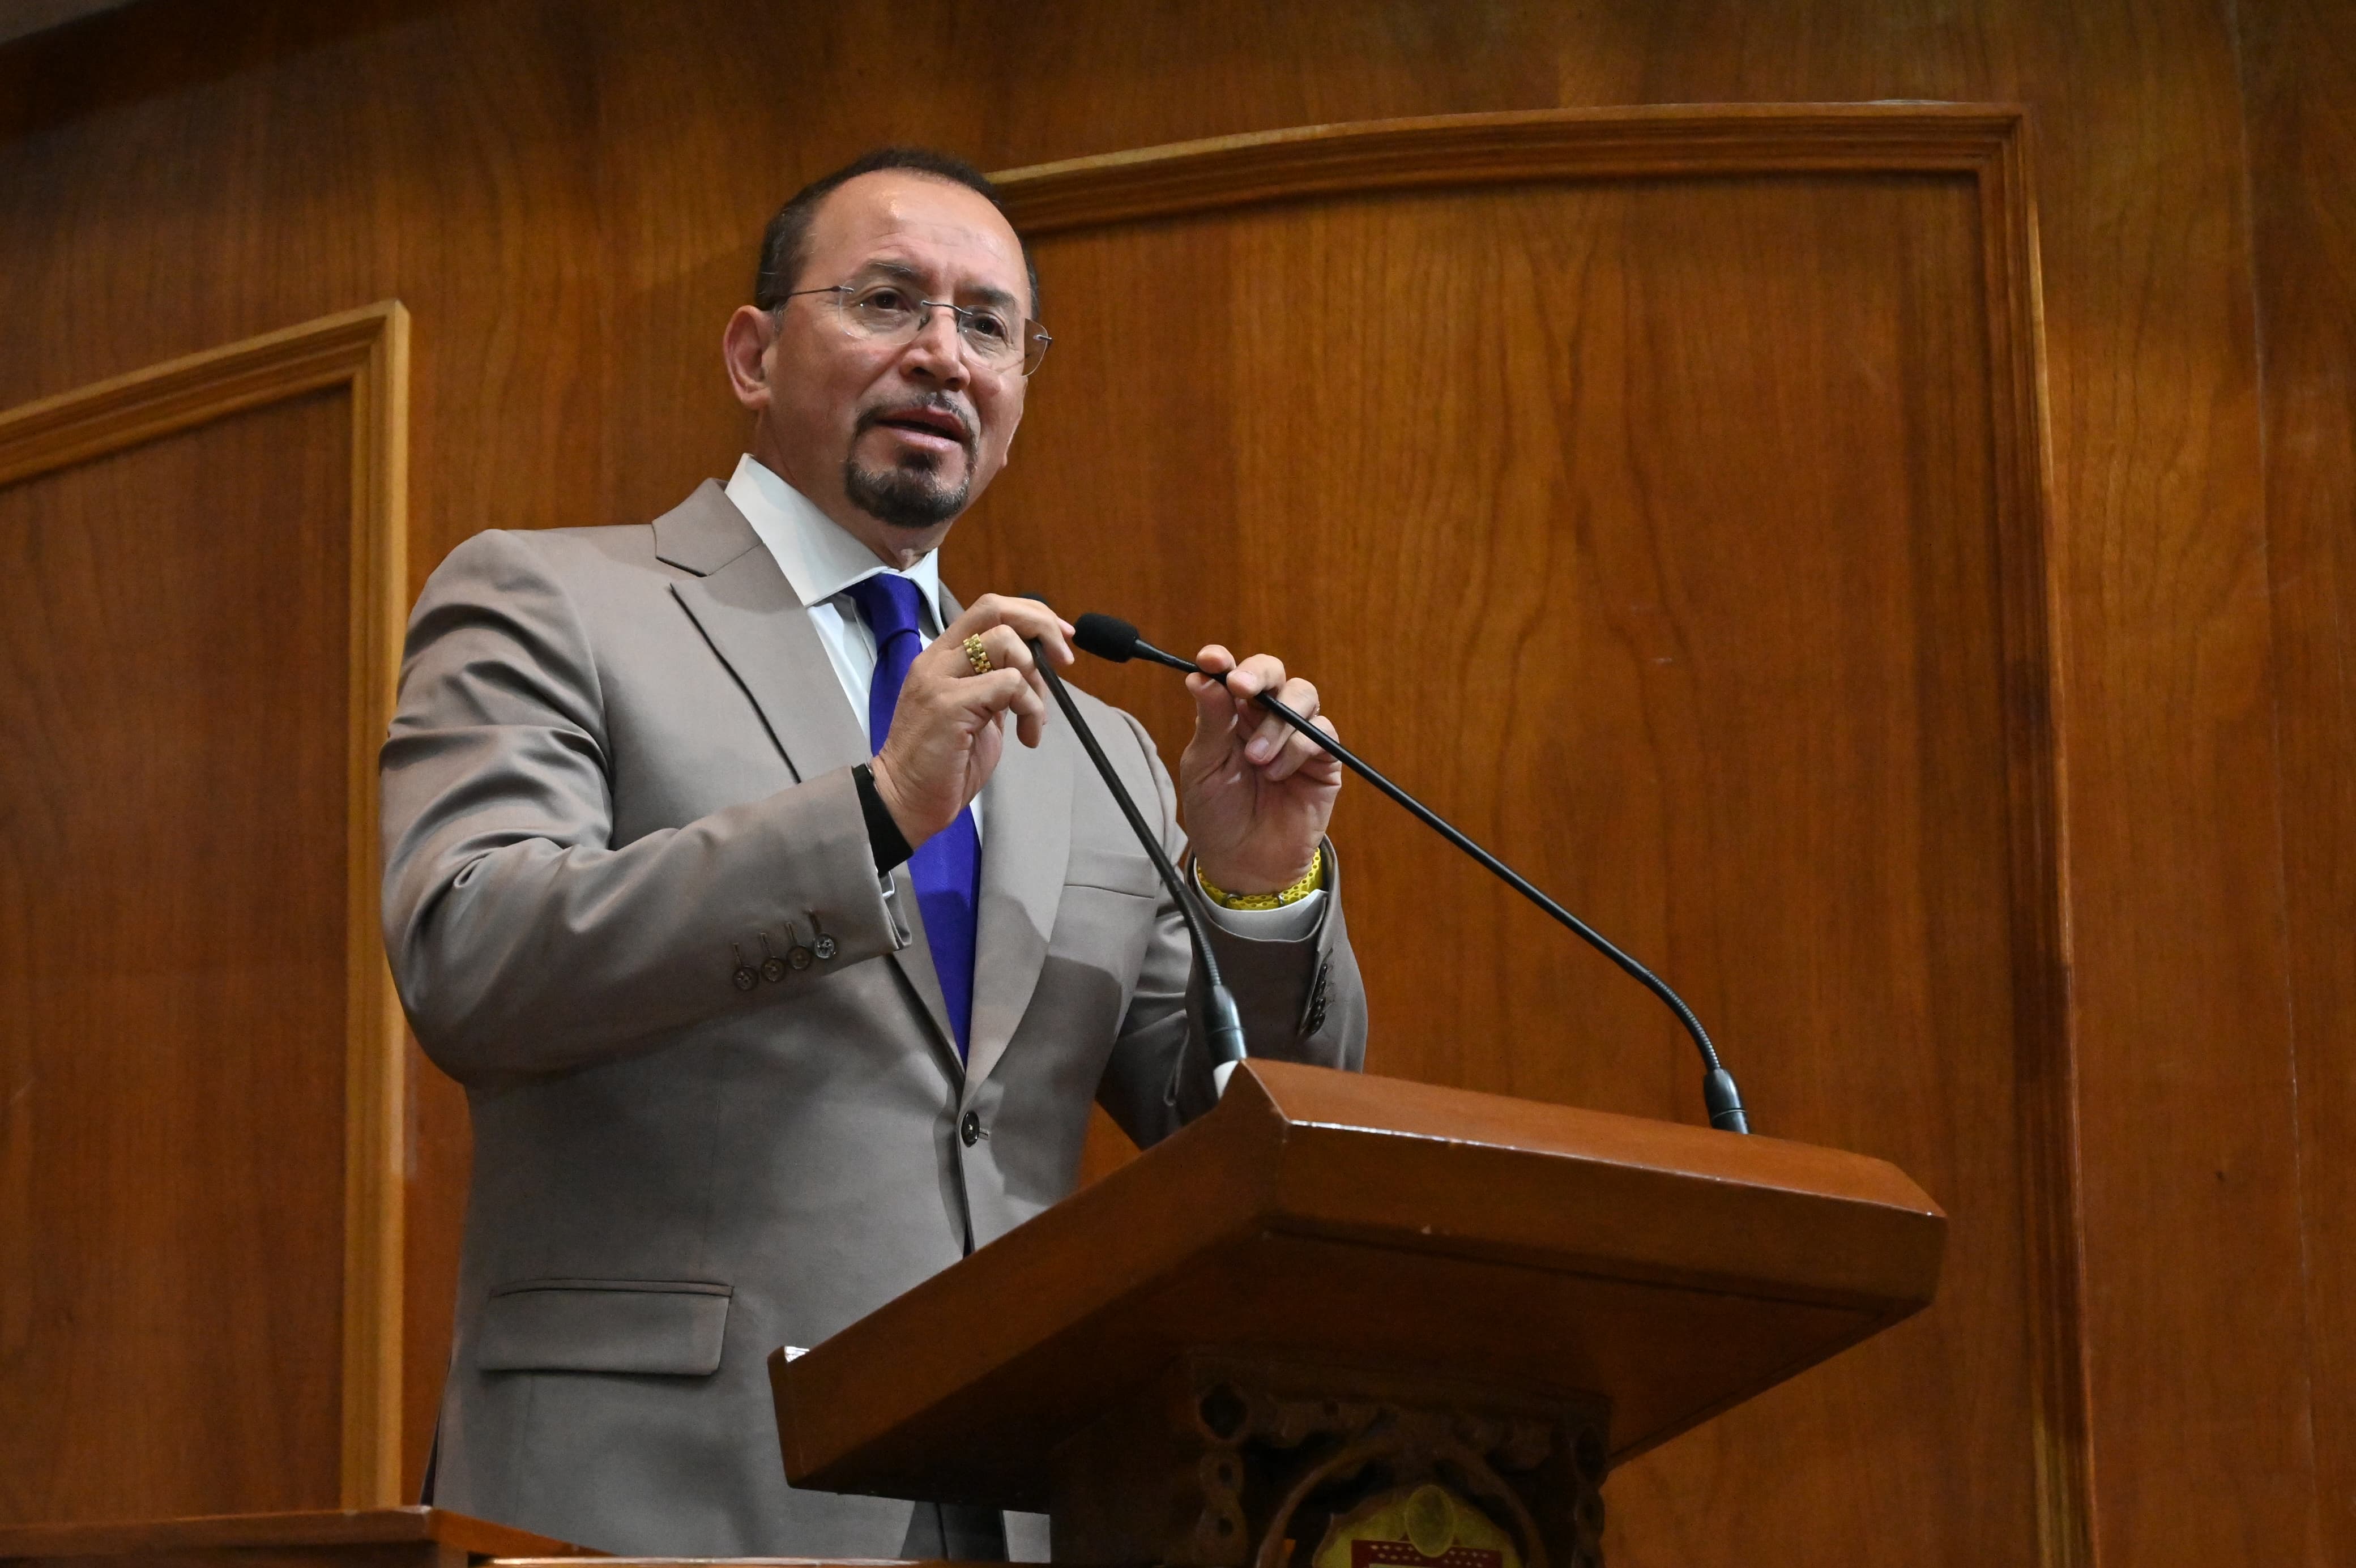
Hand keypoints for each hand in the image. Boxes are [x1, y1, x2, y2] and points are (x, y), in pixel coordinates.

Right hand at [869, 594, 1074, 845]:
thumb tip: (1037, 668)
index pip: (989, 609)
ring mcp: (941, 679)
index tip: (1060, 637)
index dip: (1032, 615)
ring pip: (1005, 642)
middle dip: (1041, 626)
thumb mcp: (976, 712)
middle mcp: (937, 659)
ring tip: (1032, 718)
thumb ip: (997, 684)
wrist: (905, 800)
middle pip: (995, 609)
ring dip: (1035, 680)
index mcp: (943, 657)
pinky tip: (1026, 737)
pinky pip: (1009, 684)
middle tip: (1063, 661)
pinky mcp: (950, 704)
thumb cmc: (941, 763)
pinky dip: (1030, 709)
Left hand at [1179, 646, 1342, 894]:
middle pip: (1274, 673)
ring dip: (1277, 723)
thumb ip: (1211, 722)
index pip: (1231, 674)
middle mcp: (1264, 719)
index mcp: (1230, 715)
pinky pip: (1322, 733)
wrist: (1245, 863)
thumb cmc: (1218, 815)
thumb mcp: (1204, 768)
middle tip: (1240, 688)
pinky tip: (1278, 774)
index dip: (1223, 661)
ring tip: (1256, 760)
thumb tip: (1201, 677)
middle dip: (1259, 674)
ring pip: (1303, 696)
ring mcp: (1295, 736)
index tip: (1211, 660)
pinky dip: (1299, 748)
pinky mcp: (1322, 760)